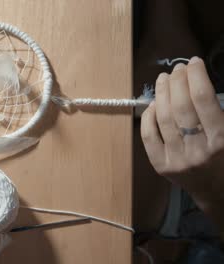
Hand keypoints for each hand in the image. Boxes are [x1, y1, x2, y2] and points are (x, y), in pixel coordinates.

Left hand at [141, 57, 223, 215]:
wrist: (219, 192)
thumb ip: (218, 110)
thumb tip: (200, 81)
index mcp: (222, 139)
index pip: (203, 98)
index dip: (196, 76)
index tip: (193, 62)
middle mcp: (198, 149)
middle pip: (181, 106)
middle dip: (177, 81)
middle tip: (177, 68)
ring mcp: (177, 159)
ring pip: (163, 118)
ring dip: (161, 93)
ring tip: (163, 79)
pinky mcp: (161, 166)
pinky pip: (149, 135)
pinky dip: (148, 116)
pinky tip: (153, 103)